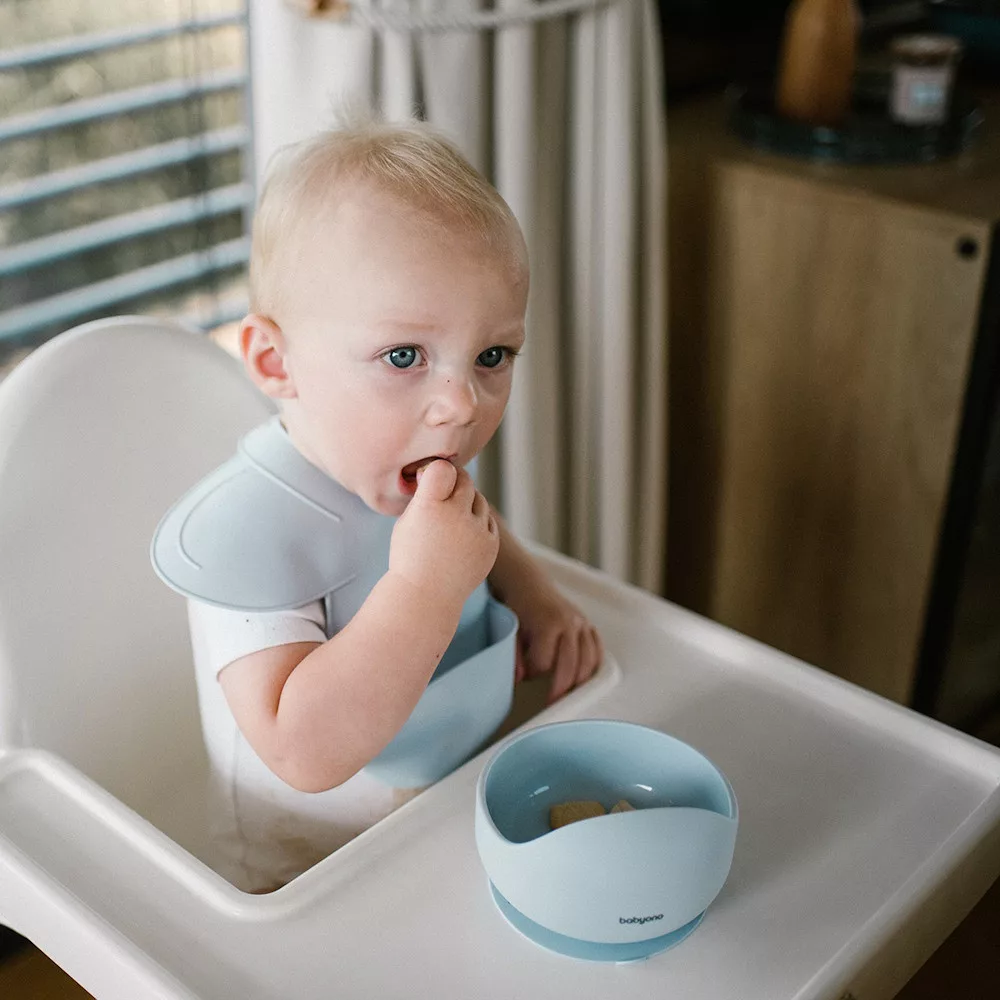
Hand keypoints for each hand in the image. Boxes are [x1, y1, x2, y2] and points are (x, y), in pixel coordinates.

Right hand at [389, 461, 498, 607]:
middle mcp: (455, 516)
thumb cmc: (410, 555)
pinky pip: (488, 520)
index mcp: (428, 507)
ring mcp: (476, 532)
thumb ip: (424, 494)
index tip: (433, 477)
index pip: (442, 468)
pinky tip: (463, 532)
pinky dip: (478, 522)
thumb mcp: (407, 520)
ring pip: (479, 499)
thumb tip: (439, 470)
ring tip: (453, 516)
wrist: (426, 595)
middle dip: (455, 482)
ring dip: (468, 502)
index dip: (439, 469)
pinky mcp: (490, 545)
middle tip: (446, 490)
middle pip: (464, 481)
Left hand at [506, 579, 603, 704]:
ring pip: (589, 660)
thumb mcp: (512, 629)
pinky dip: (593, 665)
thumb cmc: (518, 608)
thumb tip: (520, 679)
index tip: (526, 673)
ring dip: (580, 680)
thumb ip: (515, 655)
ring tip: (569, 693)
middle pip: (571, 664)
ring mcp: (582, 623)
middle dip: (561, 688)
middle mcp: (570, 623)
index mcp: (548, 623)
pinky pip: (597, 649)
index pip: (544, 662)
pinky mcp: (588, 625)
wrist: (530, 585)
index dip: (534, 672)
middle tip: (553, 703)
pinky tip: (584, 677)